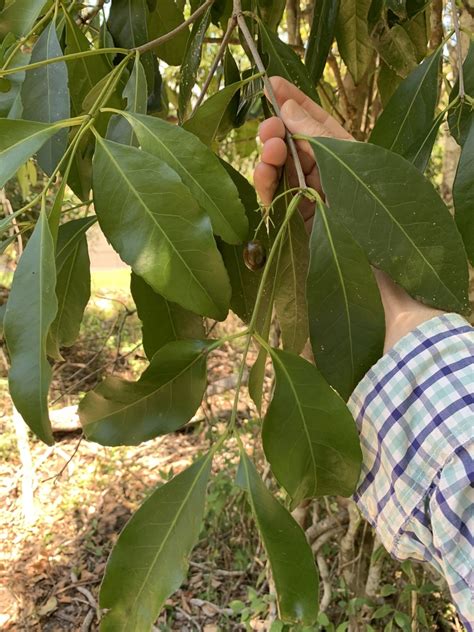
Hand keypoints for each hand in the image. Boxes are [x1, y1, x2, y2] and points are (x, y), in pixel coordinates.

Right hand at [253, 76, 444, 351]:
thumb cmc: (374, 223)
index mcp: (354, 159)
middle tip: (266, 131)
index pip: (321, 123)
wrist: (384, 286)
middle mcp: (335, 177)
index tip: (271, 83)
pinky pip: (279, 199)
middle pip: (298, 146)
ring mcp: (317, 201)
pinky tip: (263, 180)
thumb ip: (317, 138)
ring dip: (271, 161)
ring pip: (284, 172)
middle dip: (279, 134)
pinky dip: (268, 188)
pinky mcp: (302, 224)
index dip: (297, 102)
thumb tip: (287, 106)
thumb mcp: (348, 169)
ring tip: (266, 154)